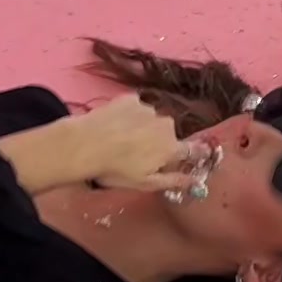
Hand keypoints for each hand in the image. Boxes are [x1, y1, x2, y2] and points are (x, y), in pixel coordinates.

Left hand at [70, 94, 192, 191]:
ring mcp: (148, 109)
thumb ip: (174, 181)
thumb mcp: (146, 183)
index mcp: (171, 147)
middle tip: (137, 153)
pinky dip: (129, 115)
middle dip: (158, 142)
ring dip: (142, 128)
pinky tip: (115, 124)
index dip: (192, 153)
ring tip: (121, 138)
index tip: (188, 156)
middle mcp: (165, 124)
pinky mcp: (131, 99)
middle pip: (167, 134)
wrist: (85, 143)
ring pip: (151, 120)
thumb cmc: (116, 169)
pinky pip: (135, 108)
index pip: (192, 150)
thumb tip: (196, 181)